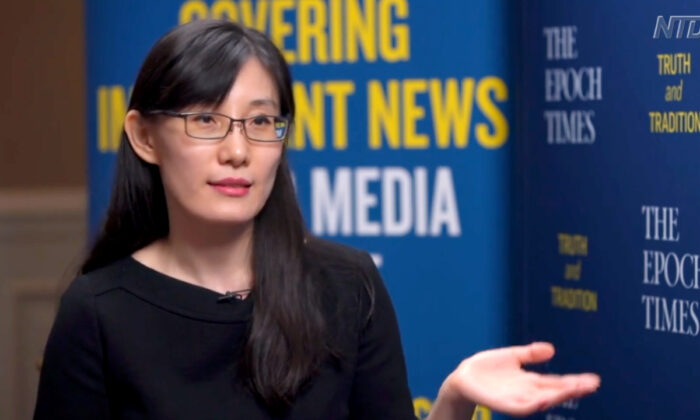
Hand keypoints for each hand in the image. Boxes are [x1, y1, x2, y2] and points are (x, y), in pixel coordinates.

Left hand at [440, 342, 599, 416]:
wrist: (464, 378)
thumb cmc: (487, 369)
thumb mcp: (512, 356)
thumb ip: (530, 354)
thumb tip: (551, 349)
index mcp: (531, 381)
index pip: (557, 382)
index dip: (575, 382)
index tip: (594, 379)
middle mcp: (527, 392)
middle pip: (554, 392)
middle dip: (572, 389)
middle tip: (591, 385)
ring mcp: (516, 399)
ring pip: (541, 400)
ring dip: (557, 396)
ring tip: (573, 389)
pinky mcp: (503, 404)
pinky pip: (520, 407)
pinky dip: (532, 404)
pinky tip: (543, 400)